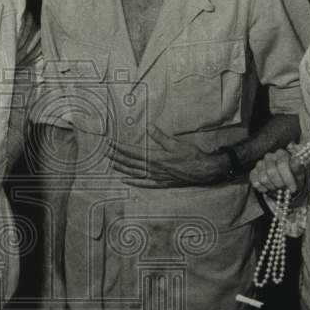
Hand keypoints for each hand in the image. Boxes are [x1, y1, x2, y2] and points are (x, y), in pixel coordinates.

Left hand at [108, 126, 228, 187]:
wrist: (205, 171)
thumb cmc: (192, 156)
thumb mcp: (176, 143)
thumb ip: (160, 136)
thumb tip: (149, 126)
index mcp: (156, 157)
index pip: (133, 152)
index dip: (120, 148)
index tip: (110, 144)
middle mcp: (154, 169)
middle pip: (130, 163)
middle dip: (116, 157)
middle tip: (105, 152)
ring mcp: (157, 177)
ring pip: (135, 173)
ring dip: (121, 168)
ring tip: (110, 164)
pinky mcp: (162, 182)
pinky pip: (145, 183)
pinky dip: (135, 182)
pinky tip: (126, 180)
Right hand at [249, 147, 305, 197]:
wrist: (285, 183)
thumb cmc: (293, 177)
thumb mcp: (299, 173)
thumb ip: (297, 167)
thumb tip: (296, 161)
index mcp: (281, 153)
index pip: (282, 164)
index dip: (287, 178)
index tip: (293, 188)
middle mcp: (269, 156)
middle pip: (271, 172)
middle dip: (279, 183)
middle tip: (284, 188)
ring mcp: (259, 164)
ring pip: (263, 178)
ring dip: (272, 187)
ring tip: (277, 188)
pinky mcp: (253, 172)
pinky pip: (255, 182)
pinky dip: (263, 189)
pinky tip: (269, 189)